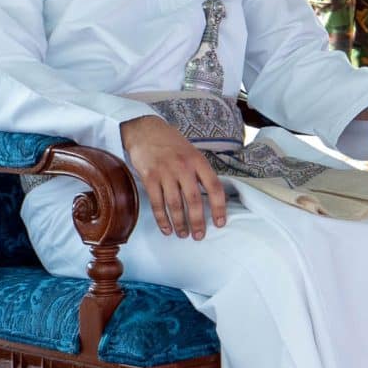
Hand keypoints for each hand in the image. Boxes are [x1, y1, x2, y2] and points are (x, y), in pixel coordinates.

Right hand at [120, 114, 227, 239]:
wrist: (146, 131)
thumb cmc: (172, 143)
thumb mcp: (192, 152)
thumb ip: (200, 172)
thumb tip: (211, 197)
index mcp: (198, 161)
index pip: (214, 187)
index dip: (219, 207)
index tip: (221, 223)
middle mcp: (183, 167)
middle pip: (194, 200)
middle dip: (198, 221)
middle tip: (199, 236)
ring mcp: (165, 172)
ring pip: (175, 204)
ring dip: (180, 223)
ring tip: (183, 235)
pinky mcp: (149, 177)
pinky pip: (157, 203)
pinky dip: (162, 218)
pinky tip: (166, 229)